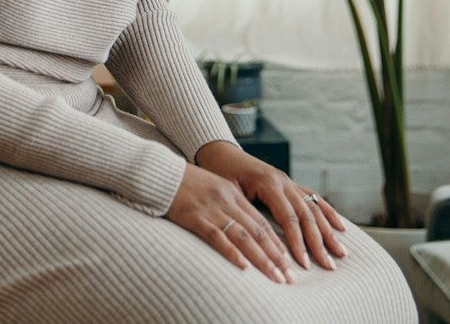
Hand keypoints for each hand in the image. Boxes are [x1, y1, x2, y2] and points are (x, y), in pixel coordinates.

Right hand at [165, 163, 294, 282]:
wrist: (159, 173)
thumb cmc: (185, 184)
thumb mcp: (213, 189)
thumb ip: (230, 205)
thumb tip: (247, 229)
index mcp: (233, 193)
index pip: (261, 222)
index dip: (277, 243)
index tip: (290, 262)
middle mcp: (226, 200)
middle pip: (258, 231)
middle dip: (276, 256)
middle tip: (290, 276)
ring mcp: (211, 208)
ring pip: (243, 236)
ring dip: (262, 258)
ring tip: (275, 275)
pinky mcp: (195, 217)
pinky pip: (217, 237)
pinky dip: (232, 252)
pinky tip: (244, 266)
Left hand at [194, 141, 347, 270]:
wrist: (219, 152)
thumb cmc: (219, 173)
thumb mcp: (226, 192)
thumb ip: (244, 212)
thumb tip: (257, 242)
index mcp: (268, 183)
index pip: (289, 218)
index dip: (298, 242)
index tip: (303, 264)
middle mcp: (283, 181)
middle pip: (307, 215)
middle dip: (319, 243)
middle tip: (329, 266)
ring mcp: (289, 181)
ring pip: (314, 208)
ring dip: (329, 232)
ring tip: (341, 253)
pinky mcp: (290, 184)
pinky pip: (314, 198)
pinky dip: (328, 213)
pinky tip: (341, 227)